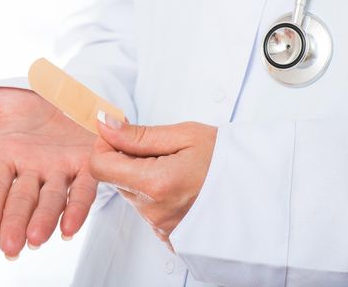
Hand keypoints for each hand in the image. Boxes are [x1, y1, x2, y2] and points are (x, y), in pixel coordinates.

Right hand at [0, 88, 96, 258]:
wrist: (66, 91)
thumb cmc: (26, 102)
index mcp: (7, 159)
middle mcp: (33, 171)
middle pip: (22, 201)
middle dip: (15, 223)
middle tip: (10, 248)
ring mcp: (60, 170)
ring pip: (52, 199)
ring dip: (44, 220)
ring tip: (36, 239)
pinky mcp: (87, 165)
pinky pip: (83, 189)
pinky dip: (77, 208)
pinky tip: (70, 228)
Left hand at [90, 113, 216, 246]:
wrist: (259, 189)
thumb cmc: (227, 158)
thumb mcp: (184, 135)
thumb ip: (138, 134)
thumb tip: (104, 124)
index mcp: (156, 183)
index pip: (99, 166)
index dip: (105, 145)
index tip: (122, 134)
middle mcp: (154, 211)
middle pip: (116, 179)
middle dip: (128, 159)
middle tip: (159, 149)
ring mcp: (161, 226)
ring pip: (131, 193)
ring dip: (142, 175)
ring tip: (175, 167)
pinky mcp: (168, 234)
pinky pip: (146, 208)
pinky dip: (154, 193)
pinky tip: (178, 184)